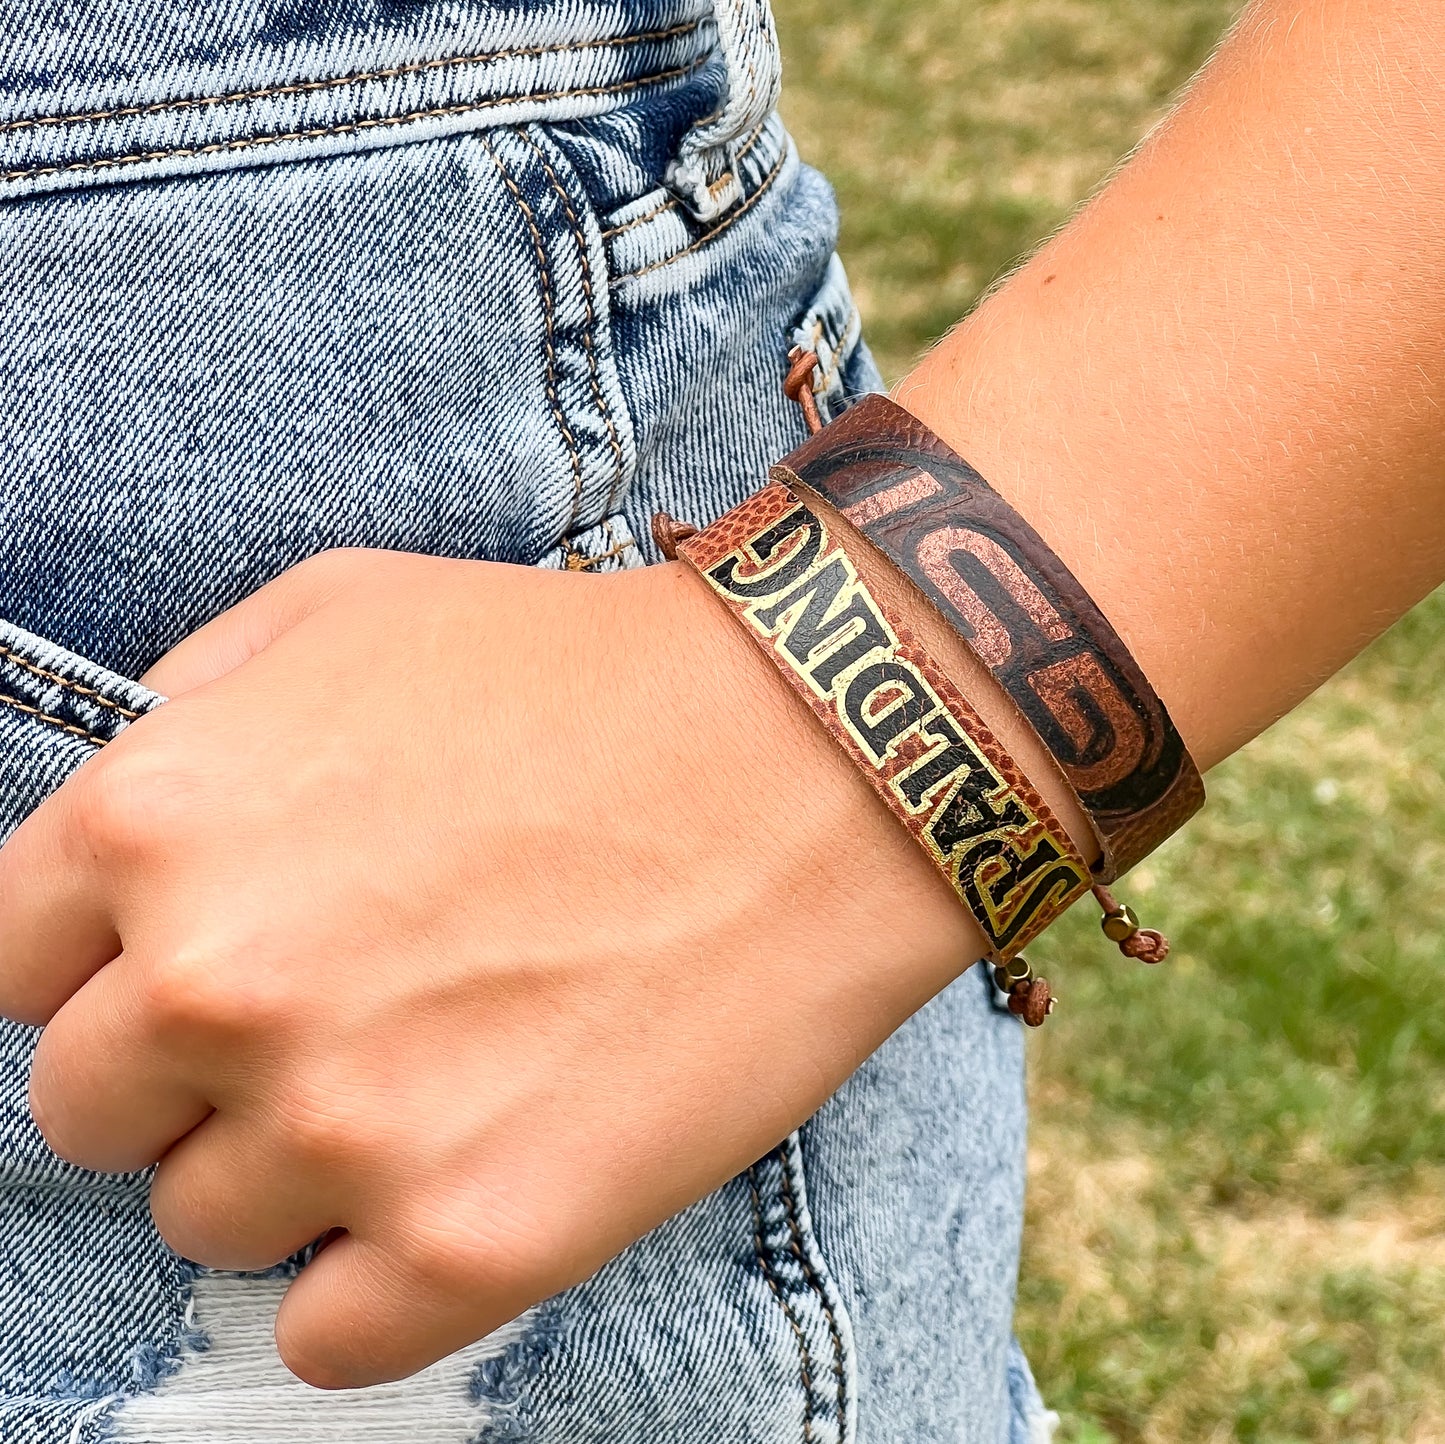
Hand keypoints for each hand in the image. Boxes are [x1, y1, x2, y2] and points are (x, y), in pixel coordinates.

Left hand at [0, 547, 972, 1387]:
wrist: (812, 759)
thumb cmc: (584, 675)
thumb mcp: (347, 610)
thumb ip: (188, 710)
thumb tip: (118, 824)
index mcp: (157, 825)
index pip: (11, 973)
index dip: (108, 966)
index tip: (204, 966)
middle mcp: (215, 987)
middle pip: (91, 1111)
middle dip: (193, 1070)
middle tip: (341, 1012)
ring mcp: (343, 1129)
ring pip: (207, 1221)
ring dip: (299, 1165)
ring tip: (439, 1071)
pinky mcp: (472, 1243)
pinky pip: (326, 1333)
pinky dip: (378, 1275)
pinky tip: (468, 1171)